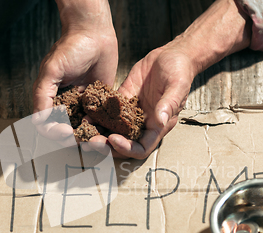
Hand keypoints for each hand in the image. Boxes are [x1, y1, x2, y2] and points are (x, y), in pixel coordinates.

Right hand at [32, 0, 117, 140]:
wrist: (95, 34)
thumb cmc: (70, 48)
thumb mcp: (52, 70)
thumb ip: (43, 95)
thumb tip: (39, 120)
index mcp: (51, 100)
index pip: (48, 127)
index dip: (55, 133)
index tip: (65, 132)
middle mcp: (66, 106)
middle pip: (67, 133)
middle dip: (73, 139)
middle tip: (83, 139)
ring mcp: (84, 106)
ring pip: (85, 130)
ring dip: (89, 137)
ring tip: (97, 138)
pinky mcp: (100, 103)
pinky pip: (101, 121)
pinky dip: (103, 127)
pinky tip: (107, 128)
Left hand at [89, 43, 195, 158]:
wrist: (173, 55)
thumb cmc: (180, 72)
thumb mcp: (177, 87)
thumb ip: (169, 104)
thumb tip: (161, 121)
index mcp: (158, 126)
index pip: (142, 148)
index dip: (127, 148)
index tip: (113, 139)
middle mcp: (143, 123)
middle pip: (123, 143)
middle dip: (107, 145)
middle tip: (90, 141)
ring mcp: (132, 113)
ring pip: (113, 130)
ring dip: (98, 133)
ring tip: (82, 131)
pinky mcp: (123, 99)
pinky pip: (108, 111)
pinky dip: (96, 114)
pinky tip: (85, 112)